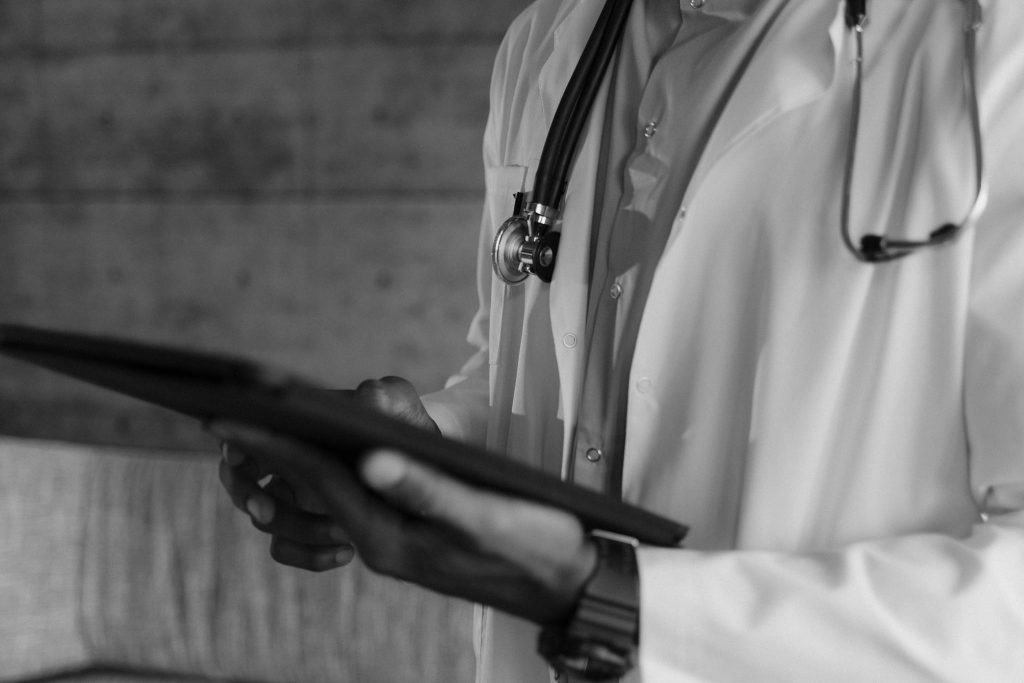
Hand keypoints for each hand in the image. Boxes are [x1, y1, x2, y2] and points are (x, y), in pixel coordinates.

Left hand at [213, 377, 597, 624]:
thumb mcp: (487, 516)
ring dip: (296, 462)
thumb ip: (430, 490)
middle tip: (226, 416)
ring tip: (262, 430)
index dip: (275, 446)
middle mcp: (386, 543)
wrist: (567, 585)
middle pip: (316, 488)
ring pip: (333, 496)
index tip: (229, 417)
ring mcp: (397, 543)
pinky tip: (330, 454)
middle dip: (271, 451)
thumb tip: (372, 461)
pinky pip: (357, 502)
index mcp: (393, 538)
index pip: (321, 482)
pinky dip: (333, 473)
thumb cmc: (537, 547)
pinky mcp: (413, 538)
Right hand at [216, 376, 435, 569]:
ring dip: (294, 526)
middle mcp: (285, 463)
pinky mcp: (307, 530)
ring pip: (265, 521)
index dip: (234, 443)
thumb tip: (368, 396)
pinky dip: (310, 555)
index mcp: (294, 428)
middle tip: (263, 506)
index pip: (246, 431)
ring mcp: (293, 499)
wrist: (418, 464)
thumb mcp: (396, 403)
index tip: (239, 455)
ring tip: (339, 527)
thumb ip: (384, 396)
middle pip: (239, 481)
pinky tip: (347, 551)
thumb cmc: (397, 425)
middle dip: (245, 494)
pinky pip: (287, 549)